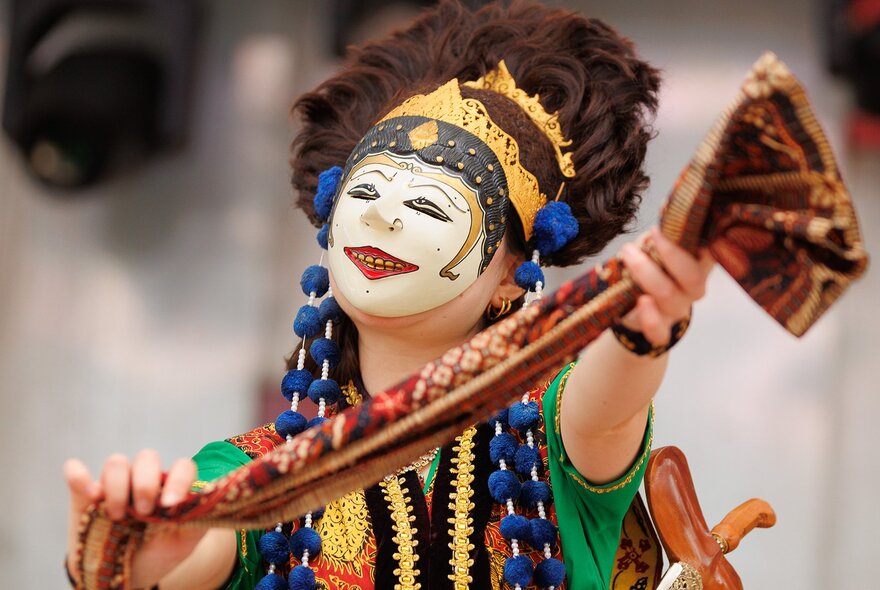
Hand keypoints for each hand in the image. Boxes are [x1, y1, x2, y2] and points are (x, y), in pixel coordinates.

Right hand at [64, 451, 206, 587]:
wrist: (126, 576)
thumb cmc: (158, 554)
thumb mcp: (183, 544)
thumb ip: (197, 521)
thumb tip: (208, 501)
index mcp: (170, 487)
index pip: (182, 467)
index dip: (179, 480)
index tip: (171, 505)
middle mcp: (143, 480)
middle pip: (147, 457)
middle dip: (146, 482)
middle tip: (144, 511)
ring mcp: (113, 486)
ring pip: (116, 462)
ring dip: (117, 486)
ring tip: (118, 514)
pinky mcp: (84, 495)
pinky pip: (76, 473)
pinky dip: (78, 476)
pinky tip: (90, 494)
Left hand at [618, 227, 713, 345]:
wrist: (637, 307)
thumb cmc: (653, 267)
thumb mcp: (659, 245)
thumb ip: (666, 230)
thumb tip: (668, 203)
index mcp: (700, 264)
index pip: (715, 251)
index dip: (709, 238)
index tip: (692, 216)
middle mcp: (694, 288)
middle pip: (692, 275)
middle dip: (671, 254)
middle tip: (652, 234)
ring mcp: (678, 309)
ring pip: (669, 295)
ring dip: (646, 272)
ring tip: (627, 253)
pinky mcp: (660, 328)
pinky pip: (659, 330)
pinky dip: (650, 317)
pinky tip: (642, 302)